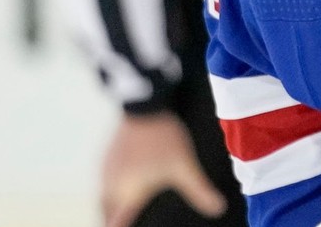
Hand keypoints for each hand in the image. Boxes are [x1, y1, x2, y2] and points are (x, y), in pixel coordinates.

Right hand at [100, 111, 227, 226]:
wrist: (144, 105)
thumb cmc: (163, 139)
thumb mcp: (185, 166)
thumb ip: (199, 190)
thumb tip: (218, 208)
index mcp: (127, 194)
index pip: (115, 224)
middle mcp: (111, 185)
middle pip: (105, 213)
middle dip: (113, 220)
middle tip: (124, 223)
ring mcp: (105, 169)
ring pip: (101, 197)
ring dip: (109, 206)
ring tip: (121, 210)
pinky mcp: (106, 155)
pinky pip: (102, 180)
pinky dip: (109, 189)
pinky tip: (123, 183)